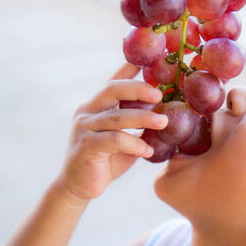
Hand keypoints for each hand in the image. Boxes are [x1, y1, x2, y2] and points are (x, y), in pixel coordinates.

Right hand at [56, 63, 167, 200]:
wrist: (79, 187)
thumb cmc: (107, 161)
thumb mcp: (125, 139)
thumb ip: (138, 127)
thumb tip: (166, 116)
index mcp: (98, 106)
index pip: (115, 81)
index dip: (130, 67)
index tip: (149, 57)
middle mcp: (88, 111)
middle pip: (113, 89)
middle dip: (138, 88)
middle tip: (160, 94)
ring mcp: (85, 127)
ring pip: (117, 116)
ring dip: (143, 118)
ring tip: (164, 122)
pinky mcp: (86, 146)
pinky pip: (114, 140)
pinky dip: (134, 144)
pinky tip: (149, 151)